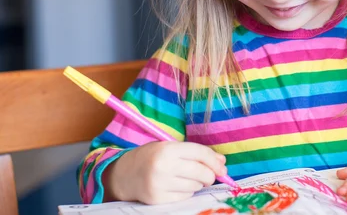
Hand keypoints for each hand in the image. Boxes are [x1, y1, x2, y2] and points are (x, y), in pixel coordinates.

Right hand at [105, 141, 226, 203]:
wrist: (124, 174)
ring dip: (197, 183)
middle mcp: (164, 166)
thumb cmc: (151, 157)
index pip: (200, 154)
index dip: (215, 161)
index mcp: (168, 149)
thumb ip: (195, 152)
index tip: (222, 167)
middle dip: (210, 175)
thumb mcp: (170, 147)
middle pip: (201, 172)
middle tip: (210, 175)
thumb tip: (221, 162)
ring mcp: (160, 184)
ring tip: (188, 178)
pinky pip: (185, 197)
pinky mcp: (157, 199)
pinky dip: (187, 193)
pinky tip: (178, 186)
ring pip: (195, 186)